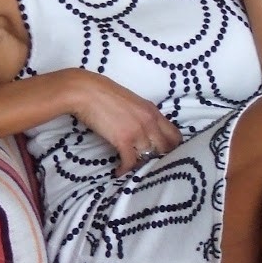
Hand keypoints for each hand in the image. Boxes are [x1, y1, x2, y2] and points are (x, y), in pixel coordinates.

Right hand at [66, 70, 182, 175]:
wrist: (87, 91)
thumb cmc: (105, 93)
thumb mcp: (132, 102)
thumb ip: (142, 116)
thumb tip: (143, 131)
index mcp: (153, 110)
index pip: (174, 135)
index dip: (172, 148)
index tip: (163, 155)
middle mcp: (150, 121)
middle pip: (166, 148)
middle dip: (159, 159)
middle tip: (148, 165)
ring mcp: (138, 131)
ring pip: (149, 156)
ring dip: (141, 165)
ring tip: (132, 169)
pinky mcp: (124, 140)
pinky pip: (131, 163)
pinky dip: (125, 170)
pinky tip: (118, 171)